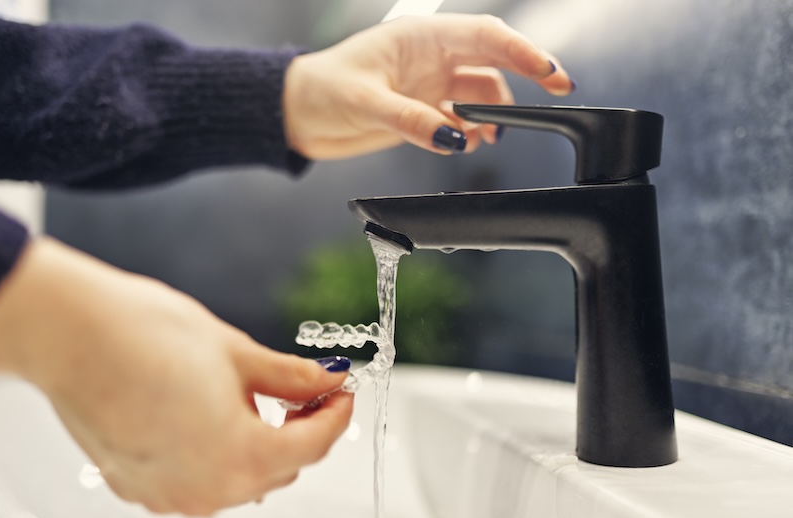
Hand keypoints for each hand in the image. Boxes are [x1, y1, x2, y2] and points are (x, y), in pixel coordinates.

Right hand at [0, 238, 353, 515]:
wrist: (68, 335)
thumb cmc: (142, 335)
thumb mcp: (235, 352)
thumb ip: (289, 376)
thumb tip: (325, 380)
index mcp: (240, 456)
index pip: (311, 446)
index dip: (334, 416)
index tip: (341, 393)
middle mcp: (205, 489)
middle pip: (278, 470)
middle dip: (297, 432)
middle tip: (302, 392)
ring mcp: (166, 494)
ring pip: (237, 481)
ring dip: (256, 447)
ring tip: (251, 400)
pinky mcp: (136, 486)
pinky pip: (195, 482)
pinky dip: (213, 456)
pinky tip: (206, 417)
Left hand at [283, 13, 573, 158]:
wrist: (298, 115)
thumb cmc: (321, 89)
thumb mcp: (365, 101)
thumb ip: (410, 119)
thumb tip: (452, 136)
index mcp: (422, 38)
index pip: (485, 36)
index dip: (523, 51)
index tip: (550, 71)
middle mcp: (432, 58)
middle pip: (494, 60)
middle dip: (528, 74)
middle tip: (559, 91)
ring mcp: (430, 85)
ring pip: (480, 94)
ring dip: (492, 114)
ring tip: (487, 136)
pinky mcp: (423, 112)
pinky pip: (460, 120)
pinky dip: (470, 131)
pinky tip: (467, 142)